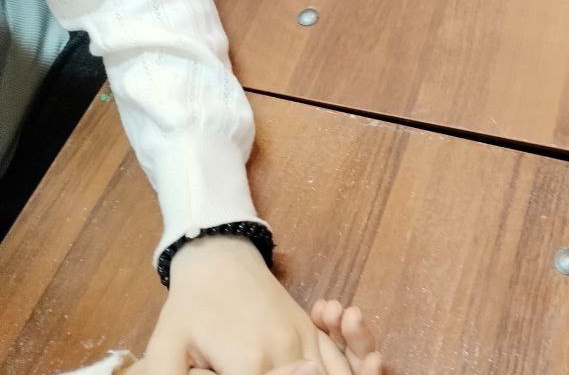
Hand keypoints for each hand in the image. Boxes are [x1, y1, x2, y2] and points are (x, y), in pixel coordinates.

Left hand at [136, 236, 381, 373]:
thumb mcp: (166, 350)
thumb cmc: (188, 307)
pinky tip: (352, 367)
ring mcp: (304, 339)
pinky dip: (348, 368)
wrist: (218, 254)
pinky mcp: (311, 332)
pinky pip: (339, 361)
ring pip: (333, 374)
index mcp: (250, 363)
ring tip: (354, 372)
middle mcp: (287, 352)